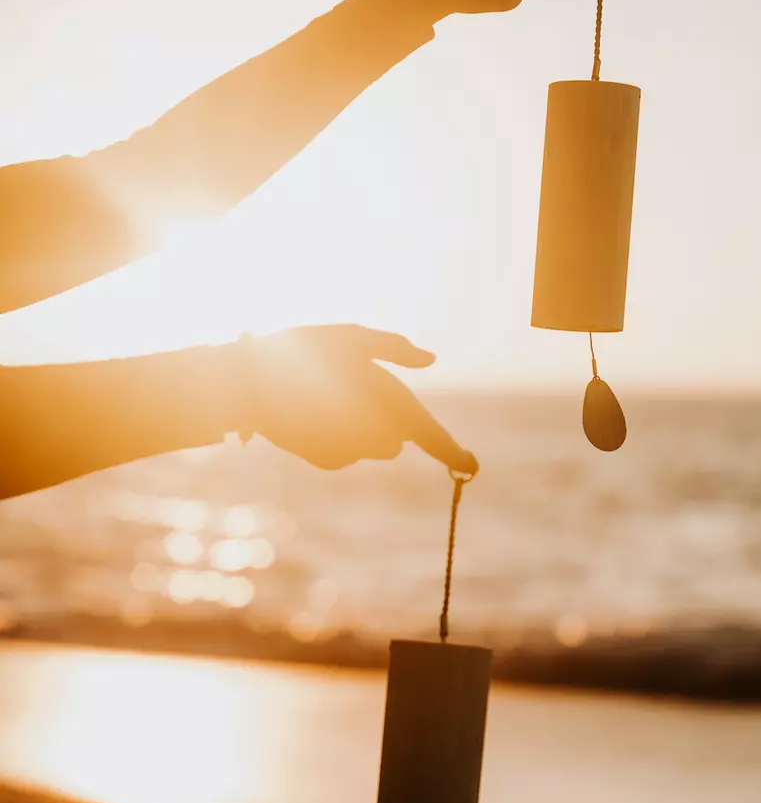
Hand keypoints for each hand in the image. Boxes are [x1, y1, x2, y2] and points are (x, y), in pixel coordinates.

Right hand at [246, 325, 477, 475]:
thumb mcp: (352, 337)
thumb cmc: (304, 351)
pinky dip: (337, 435)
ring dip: (364, 428)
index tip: (471, 465)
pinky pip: (346, 450)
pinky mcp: (327, 461)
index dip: (453, 453)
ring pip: (374, 445)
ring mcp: (349, 453)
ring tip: (329, 396)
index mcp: (389, 405)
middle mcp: (374, 436)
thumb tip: (430, 358)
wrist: (247, 386)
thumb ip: (394, 349)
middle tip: (356, 390)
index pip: (431, 436)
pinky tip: (313, 413)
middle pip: (398, 438)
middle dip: (389, 421)